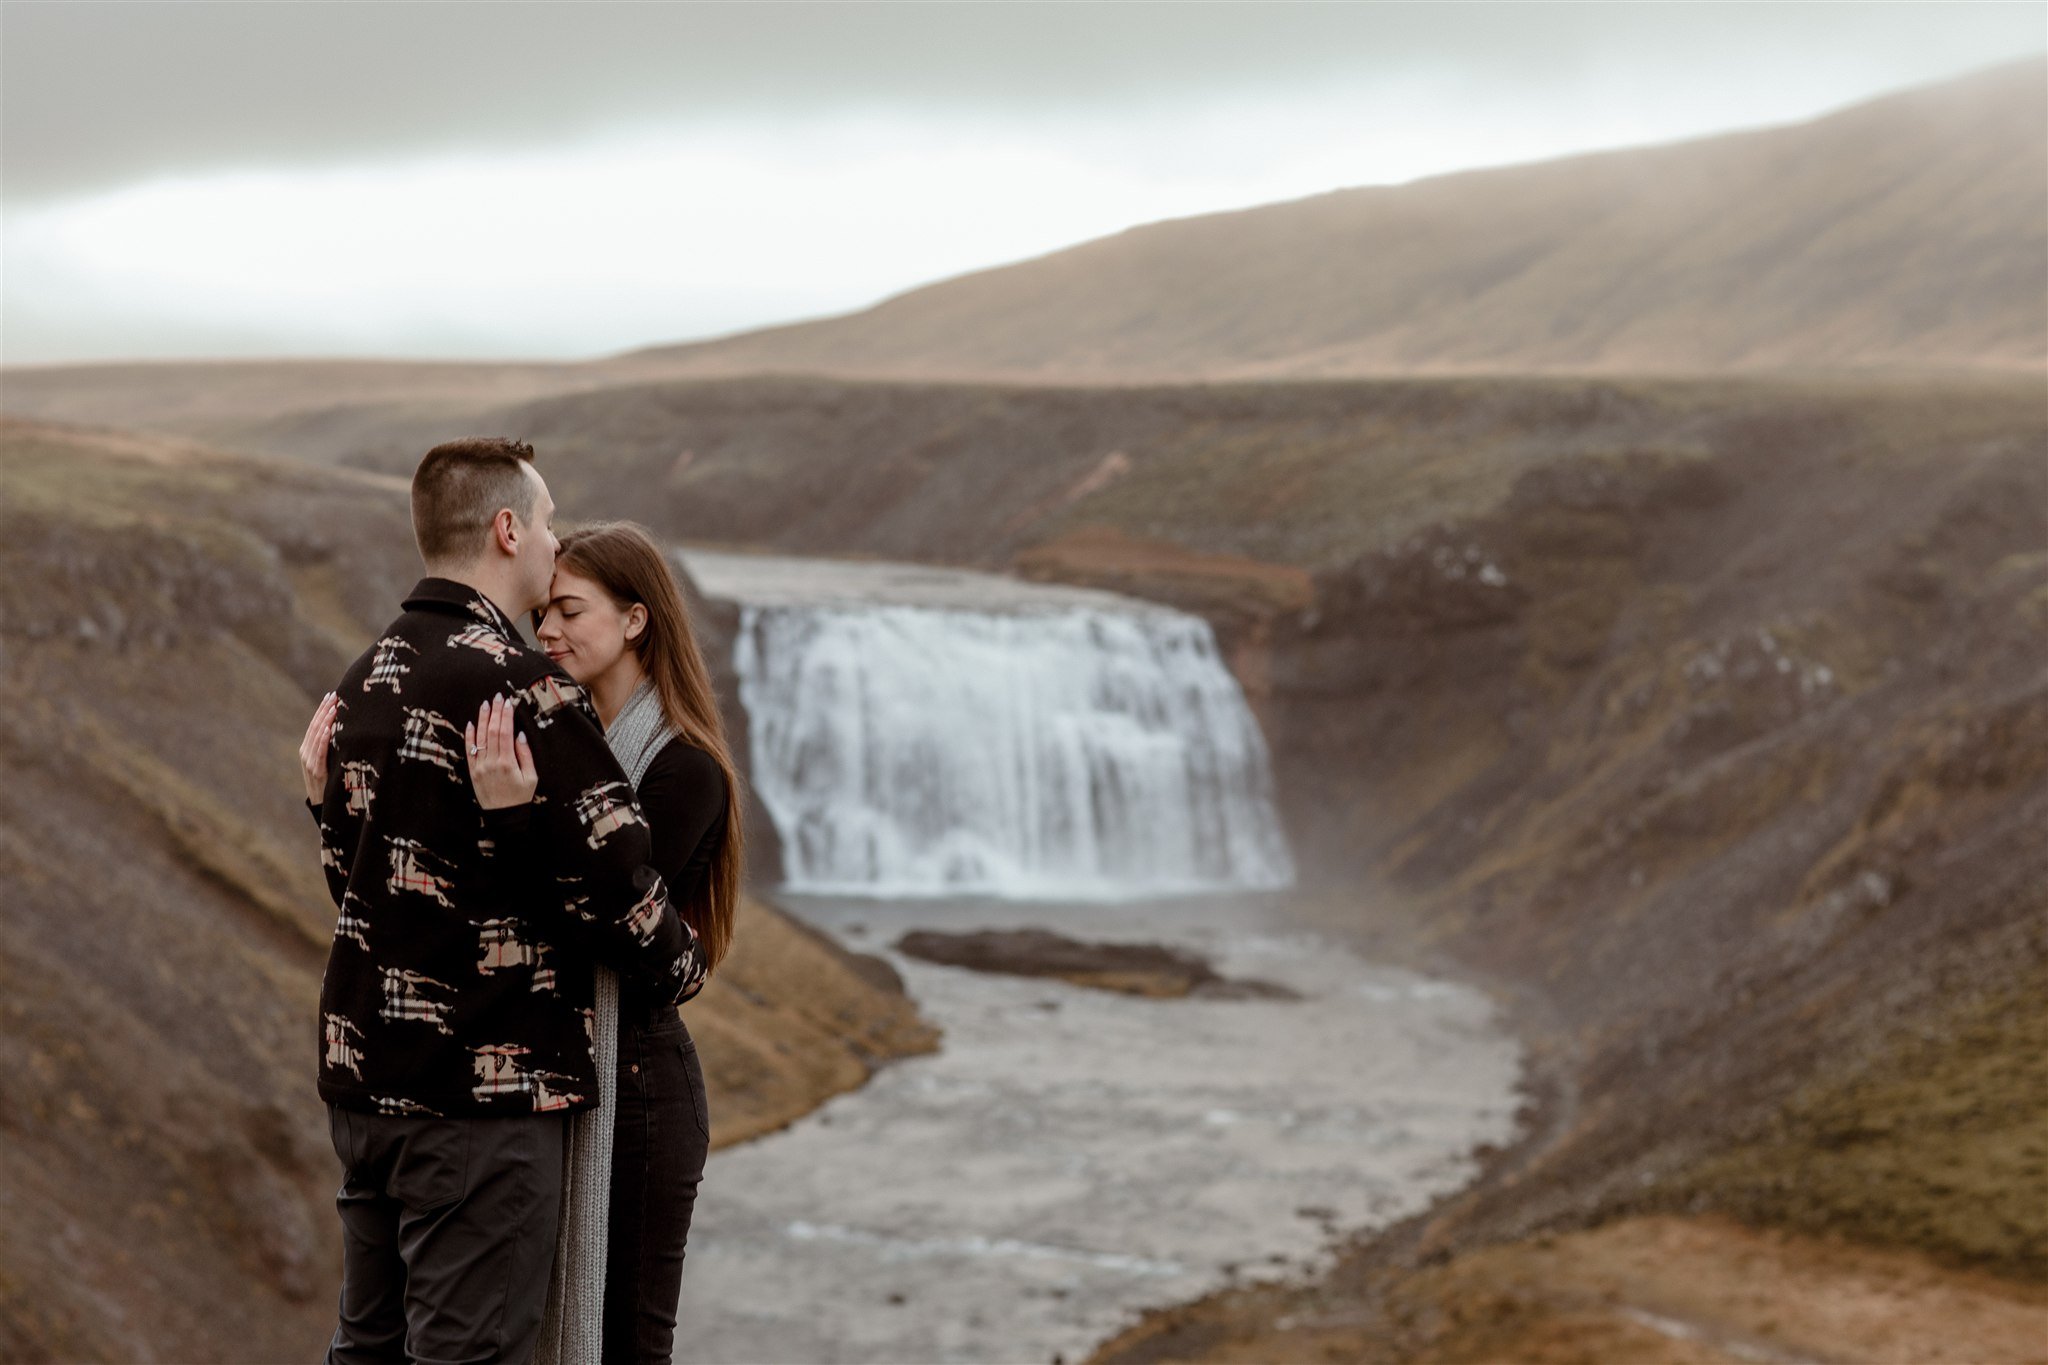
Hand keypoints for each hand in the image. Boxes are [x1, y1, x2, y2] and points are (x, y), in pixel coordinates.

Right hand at [300, 692, 338, 804]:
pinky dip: (322, 740)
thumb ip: (331, 746)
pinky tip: (328, 729)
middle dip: (325, 710)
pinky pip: (319, 752)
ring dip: (325, 721)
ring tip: (334, 708)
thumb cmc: (329, 780)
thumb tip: (345, 728)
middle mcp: (306, 752)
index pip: (315, 724)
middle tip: (335, 695)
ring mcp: (309, 761)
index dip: (322, 709)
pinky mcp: (315, 770)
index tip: (331, 695)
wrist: (323, 804)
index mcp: (307, 748)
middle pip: (315, 726)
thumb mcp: (329, 761)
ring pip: (316, 737)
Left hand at [467, 695, 536, 810]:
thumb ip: (525, 755)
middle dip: (495, 712)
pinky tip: (471, 724)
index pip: (505, 733)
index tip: (508, 703)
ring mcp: (480, 767)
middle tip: (497, 698)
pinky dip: (470, 736)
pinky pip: (469, 751)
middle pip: (492, 731)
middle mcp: (491, 763)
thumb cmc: (520, 797)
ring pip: (480, 738)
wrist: (503, 816)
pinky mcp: (473, 772)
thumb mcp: (531, 777)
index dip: (506, 716)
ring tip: (485, 705)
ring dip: (482, 719)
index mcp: (508, 763)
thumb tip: (520, 735)